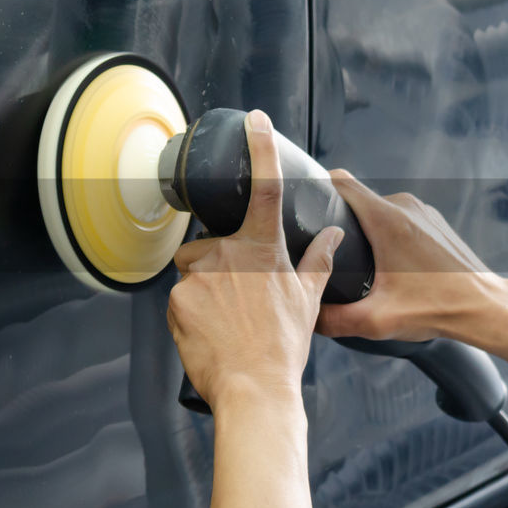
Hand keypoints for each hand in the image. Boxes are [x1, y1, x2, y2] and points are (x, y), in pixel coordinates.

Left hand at [166, 110, 343, 411]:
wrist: (254, 388)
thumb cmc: (282, 347)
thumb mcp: (307, 300)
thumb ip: (317, 261)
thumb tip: (332, 235)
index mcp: (263, 249)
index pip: (266, 189)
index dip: (261, 150)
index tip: (256, 119)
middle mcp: (227, 255)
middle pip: (211, 244)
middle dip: (219, 264)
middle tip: (239, 300)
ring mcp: (198, 277)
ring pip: (192, 271)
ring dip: (203, 287)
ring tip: (226, 320)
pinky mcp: (175, 299)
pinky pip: (178, 297)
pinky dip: (190, 310)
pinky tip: (210, 332)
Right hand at [315, 170, 507, 342]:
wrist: (486, 308)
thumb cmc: (439, 308)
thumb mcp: (377, 321)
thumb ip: (334, 320)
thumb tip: (306, 317)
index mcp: (387, 221)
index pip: (341, 181)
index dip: (317, 186)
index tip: (303, 202)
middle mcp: (405, 208)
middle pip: (356, 199)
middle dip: (339, 220)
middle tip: (331, 251)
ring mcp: (422, 212)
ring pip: (377, 209)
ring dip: (365, 229)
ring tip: (360, 260)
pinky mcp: (433, 222)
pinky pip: (398, 217)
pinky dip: (386, 234)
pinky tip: (387, 262)